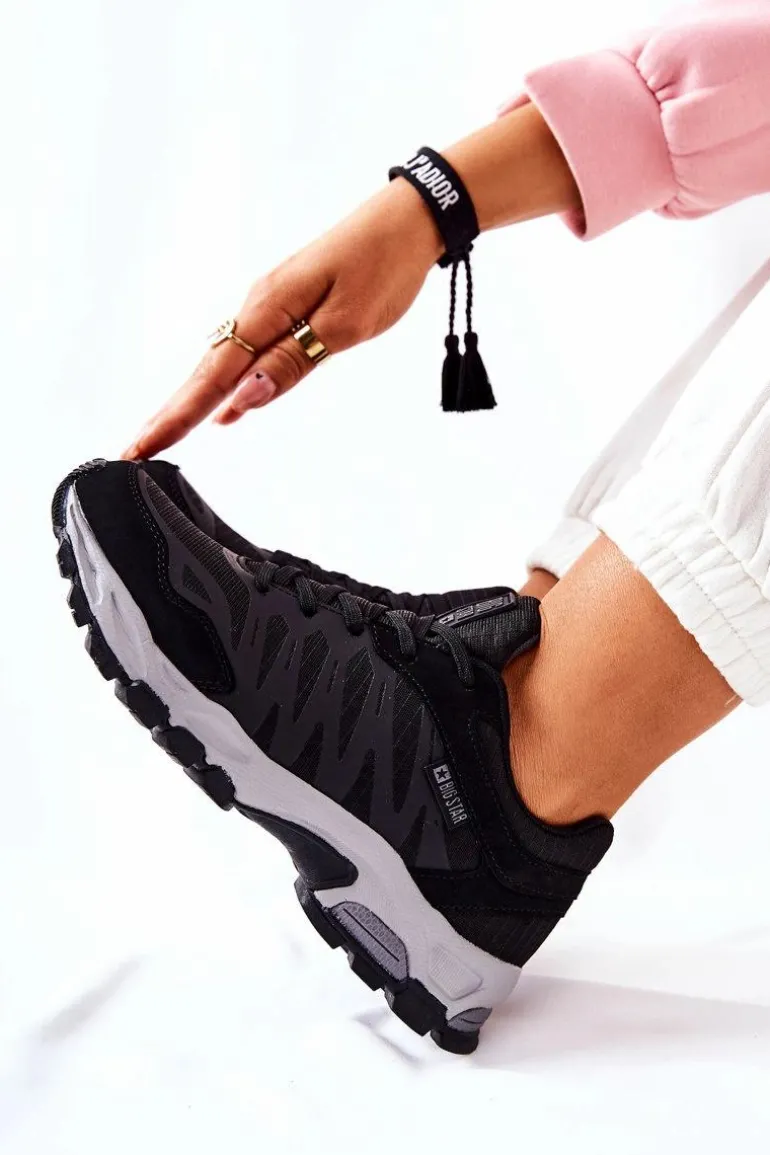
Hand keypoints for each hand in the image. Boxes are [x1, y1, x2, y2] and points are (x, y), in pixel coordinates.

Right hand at [123, 180, 441, 459]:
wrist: (409, 220)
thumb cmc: (383, 267)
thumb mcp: (345, 324)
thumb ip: (291, 363)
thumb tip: (243, 398)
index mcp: (268, 310)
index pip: (212, 378)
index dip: (177, 417)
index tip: (143, 447)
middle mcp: (259, 306)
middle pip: (207, 373)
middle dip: (172, 414)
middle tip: (136, 451)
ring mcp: (271, 306)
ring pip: (225, 364)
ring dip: (194, 401)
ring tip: (163, 436)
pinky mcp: (287, 307)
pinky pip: (247, 352)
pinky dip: (229, 384)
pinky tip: (224, 410)